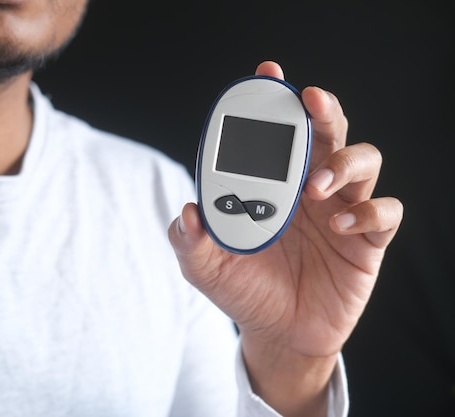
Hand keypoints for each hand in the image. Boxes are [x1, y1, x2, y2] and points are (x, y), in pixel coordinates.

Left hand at [168, 61, 402, 416]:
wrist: (276, 333)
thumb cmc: (242, 290)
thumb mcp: (204, 267)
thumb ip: (190, 240)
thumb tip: (188, 212)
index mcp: (271, 184)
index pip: (277, 133)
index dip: (275, 102)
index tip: (268, 75)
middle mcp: (309, 188)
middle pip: (328, 131)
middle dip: (321, 110)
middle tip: (308, 102)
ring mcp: (341, 210)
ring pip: (364, 159)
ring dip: (344, 163)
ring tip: (314, 189)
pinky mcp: (366, 241)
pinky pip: (385, 212)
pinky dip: (369, 211)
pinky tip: (340, 227)